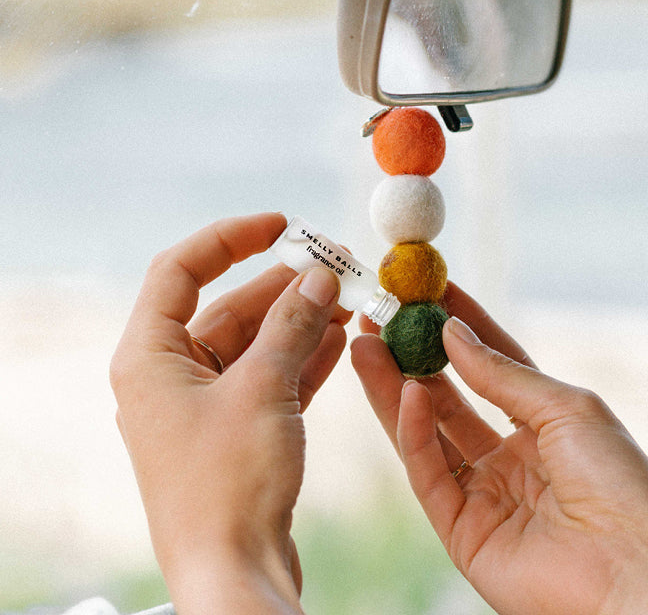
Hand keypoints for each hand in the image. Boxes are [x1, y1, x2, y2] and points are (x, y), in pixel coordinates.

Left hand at [110, 213, 349, 614]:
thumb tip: (319, 276)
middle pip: (228, 307)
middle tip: (336, 265)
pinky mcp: (235, 431)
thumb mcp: (264, 388)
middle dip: (284, 286)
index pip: (180, 270)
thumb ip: (292, 324)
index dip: (230, 238)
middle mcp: (170, 376)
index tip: (281, 224)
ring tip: (348, 297)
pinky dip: (303, 357)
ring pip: (256, 343)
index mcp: (150, 357)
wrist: (234, 573)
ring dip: (300, 320)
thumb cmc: (230, 482)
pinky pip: (269, 377)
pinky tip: (341, 337)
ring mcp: (204, 406)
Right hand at [352, 282, 647, 614]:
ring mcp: (483, 495)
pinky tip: (409, 393)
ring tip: (367, 344)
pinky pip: (428, 473)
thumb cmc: (621, 484)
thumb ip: (501, 373)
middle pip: (447, 398)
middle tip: (381, 318)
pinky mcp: (461, 532)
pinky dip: (414, 433)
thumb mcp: (563, 407)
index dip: (460, 328)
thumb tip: (451, 333)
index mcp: (542, 425)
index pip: (490, 366)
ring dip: (394, 388)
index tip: (428, 291)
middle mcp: (508, 458)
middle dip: (412, 357)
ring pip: (426, 433)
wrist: (637, 573)